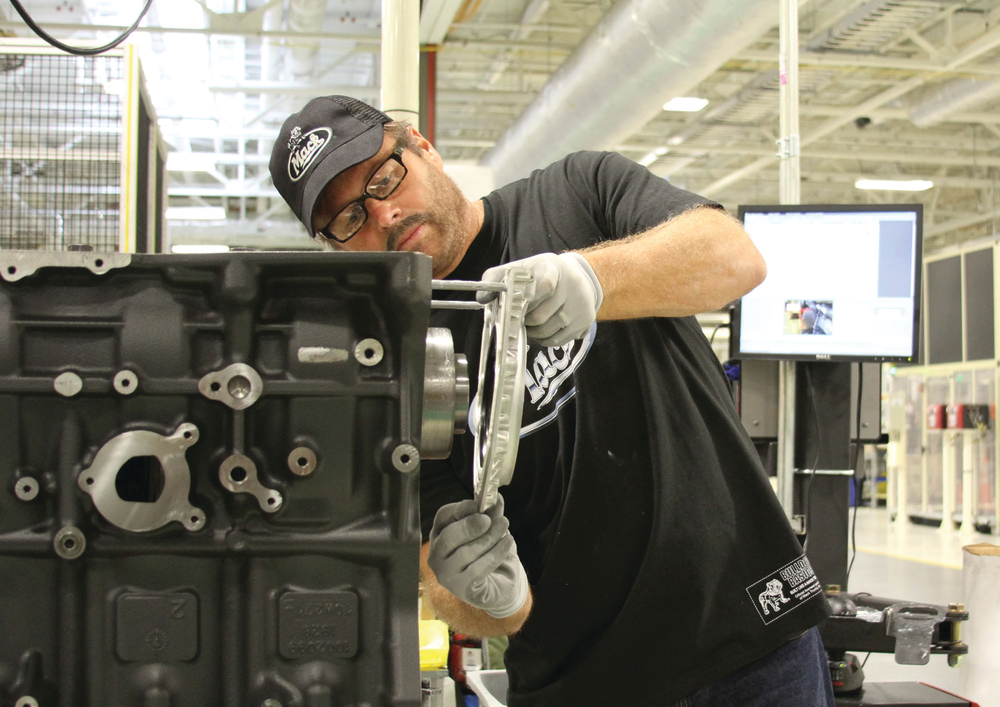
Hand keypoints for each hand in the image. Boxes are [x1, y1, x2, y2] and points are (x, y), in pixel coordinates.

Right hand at [427, 496, 528, 618]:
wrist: (496, 587)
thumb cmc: (487, 555)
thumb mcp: (489, 531)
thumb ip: (490, 515)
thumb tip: (497, 499)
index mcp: (440, 535)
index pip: (442, 517)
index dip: (460, 509)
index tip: (479, 503)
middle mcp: (437, 555)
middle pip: (448, 537)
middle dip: (469, 526)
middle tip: (488, 519)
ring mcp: (447, 574)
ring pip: (465, 553)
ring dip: (488, 537)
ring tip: (504, 526)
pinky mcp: (461, 588)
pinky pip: (478, 569)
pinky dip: (495, 553)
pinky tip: (507, 542)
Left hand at [477, 252, 602, 346]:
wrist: (576, 275)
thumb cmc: (540, 273)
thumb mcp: (520, 267)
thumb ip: (496, 277)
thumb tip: (481, 298)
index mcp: (554, 267)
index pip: (545, 284)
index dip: (529, 298)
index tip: (518, 303)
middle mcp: (572, 285)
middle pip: (540, 316)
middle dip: (524, 322)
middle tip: (518, 319)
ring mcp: (581, 304)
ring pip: (548, 331)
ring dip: (533, 332)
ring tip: (529, 325)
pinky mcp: (585, 320)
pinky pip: (559, 340)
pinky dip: (545, 340)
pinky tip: (541, 330)